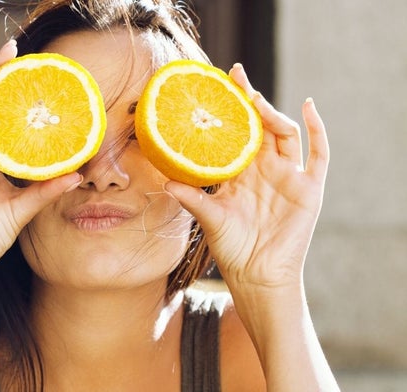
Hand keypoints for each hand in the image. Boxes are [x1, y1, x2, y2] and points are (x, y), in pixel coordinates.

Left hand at [165, 64, 328, 291]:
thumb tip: (166, 182)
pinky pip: (319, 153)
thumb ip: (192, 198)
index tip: (217, 85)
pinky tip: (307, 106)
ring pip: (284, 133)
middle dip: (249, 100)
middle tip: (235, 77)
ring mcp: (289, 176)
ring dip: (272, 113)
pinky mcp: (309, 187)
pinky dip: (317, 128)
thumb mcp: (209, 218)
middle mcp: (265, 169)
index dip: (229, 110)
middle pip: (260, 125)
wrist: (258, 275)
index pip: (235, 133)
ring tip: (255, 98)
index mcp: (241, 173)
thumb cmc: (232, 248)